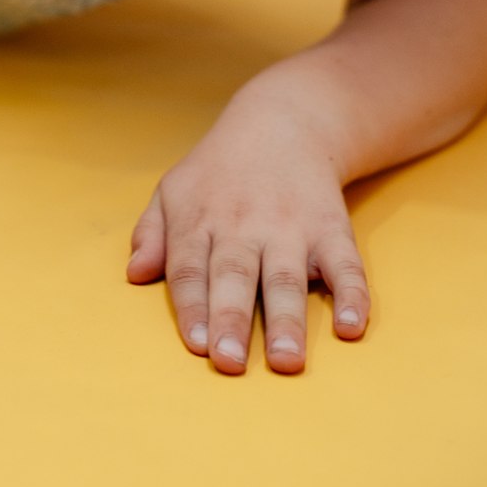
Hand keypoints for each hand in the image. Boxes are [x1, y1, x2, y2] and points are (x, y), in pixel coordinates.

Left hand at [126, 95, 369, 374]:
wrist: (282, 122)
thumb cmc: (219, 170)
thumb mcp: (174, 189)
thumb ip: (152, 234)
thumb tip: (135, 274)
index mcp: (200, 220)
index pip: (190, 269)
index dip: (192, 307)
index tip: (196, 346)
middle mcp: (244, 226)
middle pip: (235, 277)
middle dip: (231, 321)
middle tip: (230, 363)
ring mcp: (290, 227)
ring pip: (286, 279)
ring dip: (287, 321)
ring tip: (287, 361)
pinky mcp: (331, 228)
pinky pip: (345, 265)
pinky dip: (352, 295)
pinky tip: (351, 326)